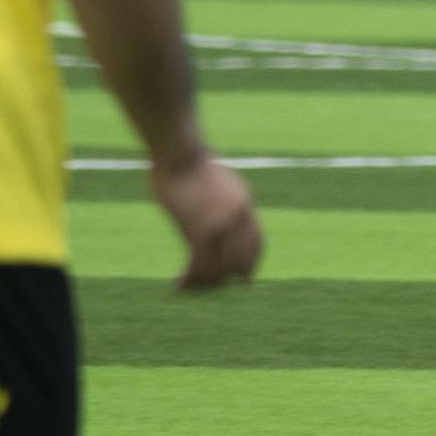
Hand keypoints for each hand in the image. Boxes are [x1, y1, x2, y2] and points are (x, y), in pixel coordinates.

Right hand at [153, 152, 263, 294]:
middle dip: (226, 278)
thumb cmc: (189, 160)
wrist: (179, 150)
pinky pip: (199, 264)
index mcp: (244, 205)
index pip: (257, 243)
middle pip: (240, 261)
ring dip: (204, 282)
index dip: (250, 263)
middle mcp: (238, 218)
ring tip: (188, 286)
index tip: (242, 277)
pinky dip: (189, 279)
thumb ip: (222, 199)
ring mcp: (221, 224)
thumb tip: (213, 207)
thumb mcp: (218, 180)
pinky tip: (178, 283)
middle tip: (207, 284)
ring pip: (219, 268)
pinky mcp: (199, 228)